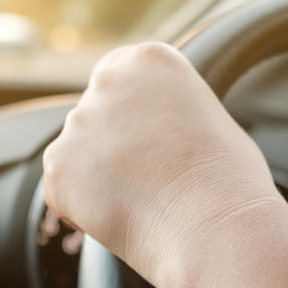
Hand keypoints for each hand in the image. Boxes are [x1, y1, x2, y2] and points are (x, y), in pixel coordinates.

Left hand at [42, 42, 283, 287]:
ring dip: (99, 178)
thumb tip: (155, 128)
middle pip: (95, 115)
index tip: (152, 144)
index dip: (131, 117)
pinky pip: (62, 188)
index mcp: (148, 60)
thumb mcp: (209, 119)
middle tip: (149, 180)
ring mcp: (78, 122)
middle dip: (112, 147)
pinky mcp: (58, 165)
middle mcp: (107, 81)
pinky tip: (123, 216)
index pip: (118, 79)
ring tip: (144, 202)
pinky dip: (82, 208)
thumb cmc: (229, 182)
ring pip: (78, 154)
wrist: (215, 227)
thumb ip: (170, 110)